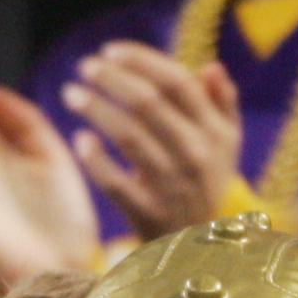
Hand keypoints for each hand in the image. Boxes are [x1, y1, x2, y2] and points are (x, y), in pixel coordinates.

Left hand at [61, 43, 241, 239]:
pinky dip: (96, 160)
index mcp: (214, 131)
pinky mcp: (148, 214)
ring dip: (95, 109)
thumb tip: (211, 67)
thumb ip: (223, 103)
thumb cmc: (205, 181)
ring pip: (128, 136)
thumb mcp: (226, 145)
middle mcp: (196, 154)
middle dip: (111, 79)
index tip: (110, 50)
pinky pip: (116, 183)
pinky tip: (81, 139)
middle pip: (147, 103)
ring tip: (71, 94)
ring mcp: (172, 186)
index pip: (177, 82)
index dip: (142, 60)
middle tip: (85, 67)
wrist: (198, 247)